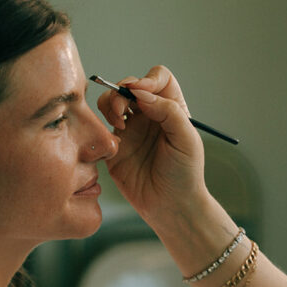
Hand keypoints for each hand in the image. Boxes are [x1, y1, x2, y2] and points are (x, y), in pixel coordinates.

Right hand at [96, 66, 206, 226]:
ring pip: (111, 102)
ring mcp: (129, 130)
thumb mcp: (186, 139)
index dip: (148, 80)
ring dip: (110, 104)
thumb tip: (141, 94)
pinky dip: (100, 127)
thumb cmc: (185, 174)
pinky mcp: (114, 147)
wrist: (170, 207)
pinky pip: (99, 128)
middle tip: (122, 108)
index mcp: (170, 109)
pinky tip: (113, 143)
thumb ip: (168, 111)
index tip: (141, 93)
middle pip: (129, 86)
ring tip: (118, 123)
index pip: (158, 79)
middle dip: (122, 91)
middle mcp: (148, 116)